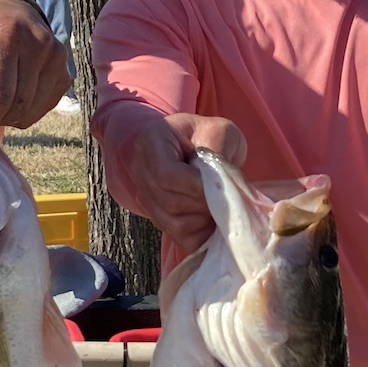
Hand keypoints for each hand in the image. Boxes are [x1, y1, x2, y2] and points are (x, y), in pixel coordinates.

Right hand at [127, 112, 247, 251]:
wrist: (199, 146)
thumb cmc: (210, 136)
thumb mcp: (220, 131)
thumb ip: (217, 152)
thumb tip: (216, 185)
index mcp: (151, 140)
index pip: (165, 173)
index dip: (194, 186)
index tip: (218, 186)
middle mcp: (140, 169)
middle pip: (169, 200)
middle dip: (202, 203)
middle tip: (226, 197)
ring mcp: (145, 196)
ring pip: (172, 222)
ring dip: (203, 219)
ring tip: (220, 205)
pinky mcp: (156, 216)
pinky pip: (177, 235)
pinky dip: (200, 232)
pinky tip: (213, 218)